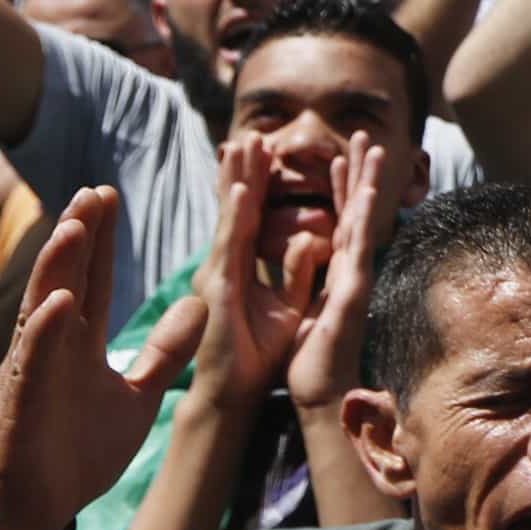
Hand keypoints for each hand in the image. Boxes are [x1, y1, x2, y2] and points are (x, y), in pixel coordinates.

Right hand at [0, 189, 209, 529]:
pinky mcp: (18, 404)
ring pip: (40, 310)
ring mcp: (31, 373)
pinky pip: (30, 362)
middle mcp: (51, 348)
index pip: (89, 280)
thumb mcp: (137, 397)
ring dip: (56, 268)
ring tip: (75, 226)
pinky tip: (57, 302)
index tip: (109, 195)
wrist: (42, 510)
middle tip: (93, 191)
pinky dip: (43, 332)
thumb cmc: (81, 452)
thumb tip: (199, 304)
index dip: (98, 240)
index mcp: (77, 344)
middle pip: (63, 281)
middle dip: (77, 236)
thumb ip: (164, 353)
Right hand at [194, 136, 327, 410]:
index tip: (265, 152)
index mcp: (240, 269)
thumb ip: (295, 271)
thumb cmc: (256, 356)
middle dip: (244, 171)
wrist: (231, 394)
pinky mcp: (220, 288)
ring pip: (231, 218)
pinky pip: (231, 244)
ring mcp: (219, 274)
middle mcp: (225, 265)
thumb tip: (312, 238)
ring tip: (244, 145)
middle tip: (252, 135)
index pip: (250, 217)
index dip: (257, 184)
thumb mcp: (287, 305)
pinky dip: (235, 215)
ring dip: (238, 181)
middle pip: (236, 210)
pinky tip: (242, 189)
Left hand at [284, 135, 387, 414]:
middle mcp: (350, 270)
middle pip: (358, 211)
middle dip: (360, 172)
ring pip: (363, 221)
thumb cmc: (310, 357)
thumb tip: (307, 252)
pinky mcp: (352, 292)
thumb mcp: (302, 306)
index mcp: (336, 271)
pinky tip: (367, 191)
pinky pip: (357, 247)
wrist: (317, 393)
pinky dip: (362, 217)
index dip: (341, 186)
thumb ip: (305, 276)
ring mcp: (356, 279)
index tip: (341, 154)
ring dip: (368, 182)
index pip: (340, 219)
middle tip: (365, 135)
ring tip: (374, 148)